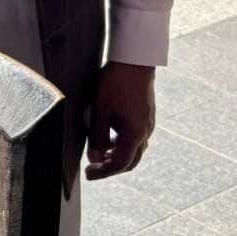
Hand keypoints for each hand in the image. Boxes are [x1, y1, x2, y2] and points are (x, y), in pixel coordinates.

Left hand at [86, 62, 155, 179]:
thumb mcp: (100, 111)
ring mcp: (148, 125)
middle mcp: (145, 132)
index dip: (103, 172)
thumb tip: (95, 158)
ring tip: (98, 153)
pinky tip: (109, 138)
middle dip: (110, 168)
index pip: (120, 164)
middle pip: (129, 161)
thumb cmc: (115, 83)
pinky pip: (136, 138)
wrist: (135, 61)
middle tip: (92, 168)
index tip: (88, 174)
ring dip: (116, 156)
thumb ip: (97, 137)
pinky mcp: (146, 117)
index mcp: (134, 134)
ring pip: (134, 150)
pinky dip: (122, 144)